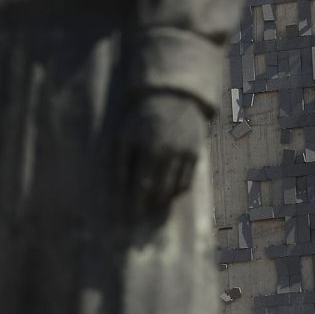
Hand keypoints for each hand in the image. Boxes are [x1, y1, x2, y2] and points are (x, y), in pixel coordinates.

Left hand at [118, 90, 208, 217]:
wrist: (170, 98)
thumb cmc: (140, 119)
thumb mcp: (125, 136)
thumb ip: (120, 162)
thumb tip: (117, 191)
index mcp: (149, 148)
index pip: (142, 185)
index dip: (136, 203)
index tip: (129, 216)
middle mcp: (170, 153)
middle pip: (160, 191)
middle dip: (149, 205)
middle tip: (140, 213)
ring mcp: (186, 154)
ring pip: (175, 189)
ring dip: (162, 200)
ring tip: (151, 203)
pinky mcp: (197, 154)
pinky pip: (187, 182)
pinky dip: (176, 191)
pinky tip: (166, 192)